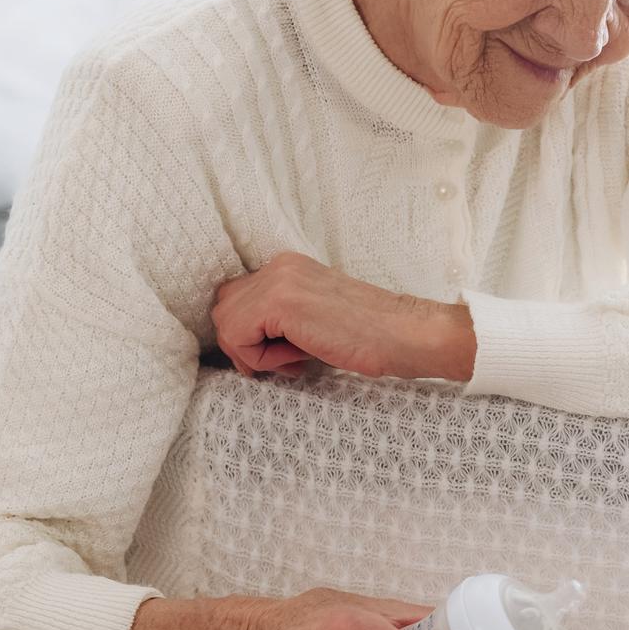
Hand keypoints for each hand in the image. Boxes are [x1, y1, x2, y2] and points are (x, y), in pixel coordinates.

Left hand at [211, 251, 466, 381]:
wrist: (405, 335)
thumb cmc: (368, 337)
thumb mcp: (314, 318)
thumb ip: (280, 319)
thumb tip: (241, 342)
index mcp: (287, 266)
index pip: (236, 299)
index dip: (249, 336)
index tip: (282, 356)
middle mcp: (278, 265)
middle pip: (223, 310)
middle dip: (244, 345)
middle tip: (283, 364)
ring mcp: (278, 279)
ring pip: (226, 325)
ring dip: (253, 353)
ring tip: (294, 361)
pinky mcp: (280, 302)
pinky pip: (238, 336)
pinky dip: (260, 359)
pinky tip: (298, 360)